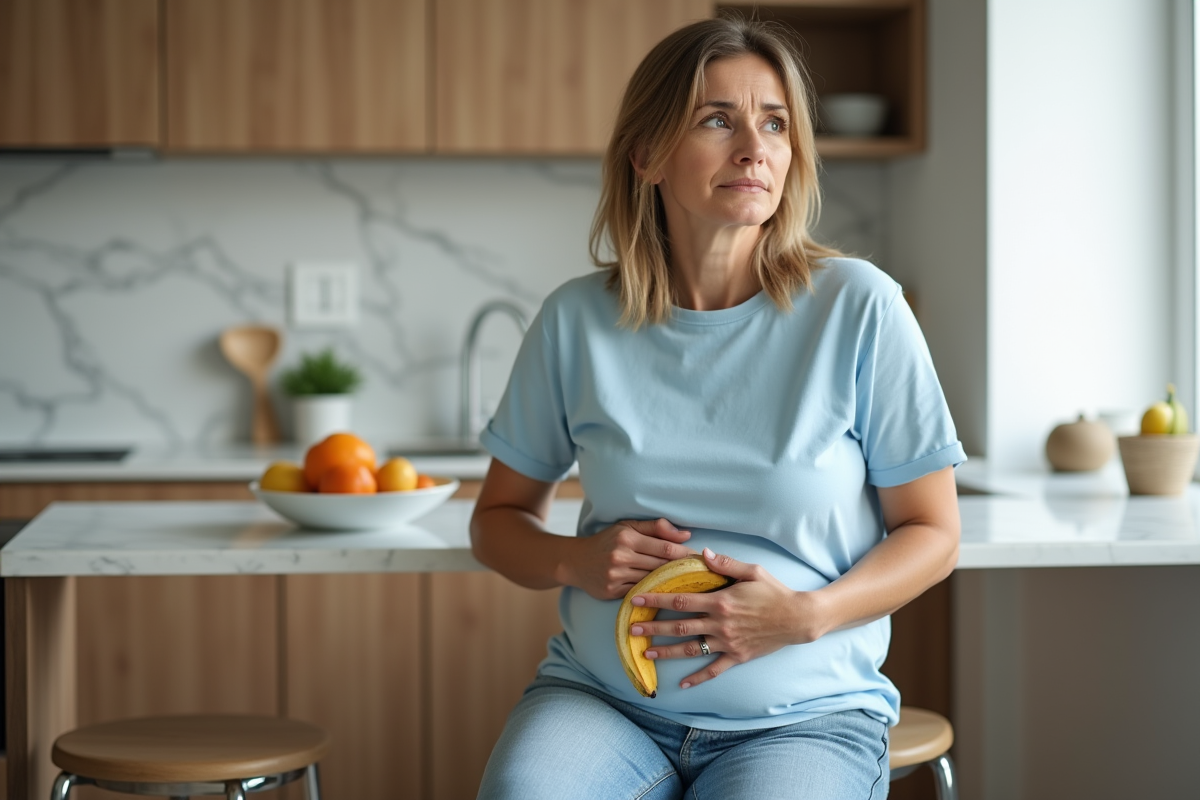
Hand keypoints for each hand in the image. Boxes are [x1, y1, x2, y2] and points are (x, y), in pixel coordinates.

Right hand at [562, 518, 696, 599]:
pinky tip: (668, 595)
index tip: (700, 559)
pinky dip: (654, 594)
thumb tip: (686, 534)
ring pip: (652, 581)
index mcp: (627, 537)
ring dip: (671, 584)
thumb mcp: (628, 527)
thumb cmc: (607, 541)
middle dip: (682, 570)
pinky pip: (640, 593)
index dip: (685, 554)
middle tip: (702, 575)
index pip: (665, 548)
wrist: (575, 561)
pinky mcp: (612, 592)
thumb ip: (657, 527)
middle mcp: (621, 556)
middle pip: (661, 566)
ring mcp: (615, 576)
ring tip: (690, 586)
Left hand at [629, 548, 825, 688]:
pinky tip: (682, 684)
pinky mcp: (736, 657)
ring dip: (667, 652)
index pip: (681, 599)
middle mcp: (720, 623)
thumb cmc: (774, 591)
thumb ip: (725, 563)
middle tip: (632, 630)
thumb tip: (702, 552)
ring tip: (646, 654)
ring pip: (691, 649)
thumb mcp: (752, 571)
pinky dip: (698, 678)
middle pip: (679, 626)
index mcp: (720, 601)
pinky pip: (714, 669)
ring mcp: (727, 642)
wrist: (797, 618)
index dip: (657, 599)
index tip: (637, 599)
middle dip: (653, 628)